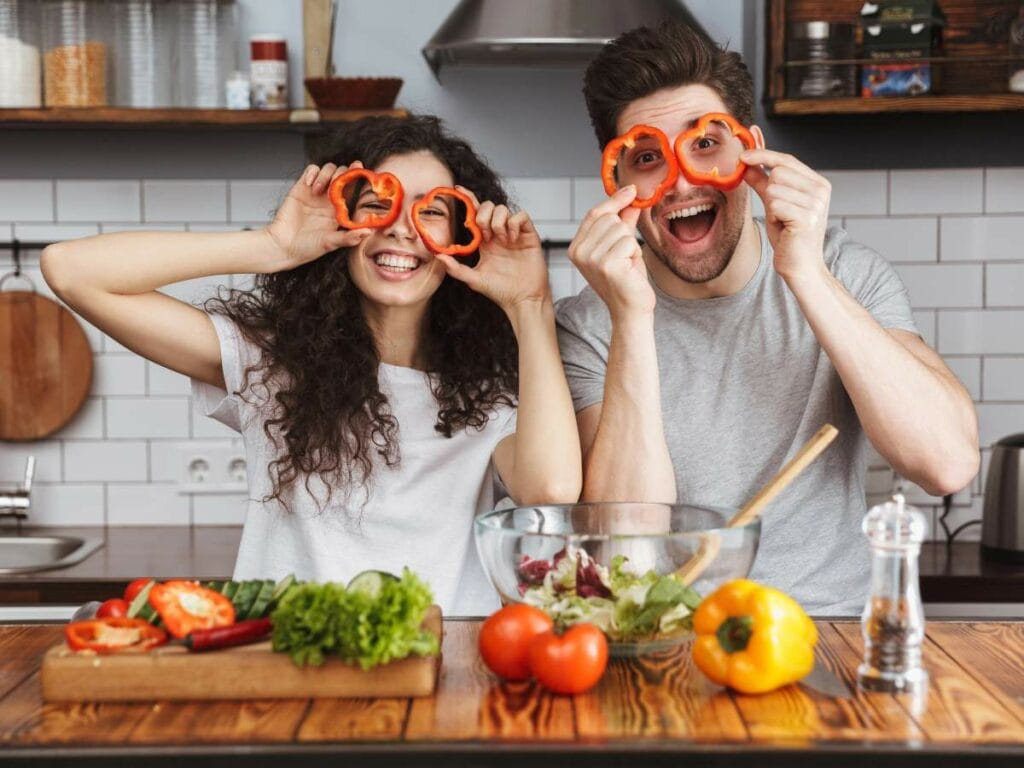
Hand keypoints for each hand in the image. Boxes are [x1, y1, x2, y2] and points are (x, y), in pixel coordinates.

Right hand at [263, 162, 372, 270]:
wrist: (282, 246)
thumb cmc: (306, 248)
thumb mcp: (330, 244)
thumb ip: (348, 238)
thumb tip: (368, 232)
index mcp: (341, 211)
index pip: (355, 190)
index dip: (359, 179)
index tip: (362, 171)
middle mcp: (330, 200)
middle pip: (343, 175)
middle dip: (343, 174)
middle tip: (336, 184)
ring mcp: (317, 192)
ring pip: (329, 169)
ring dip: (326, 175)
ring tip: (318, 190)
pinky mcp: (302, 187)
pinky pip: (312, 170)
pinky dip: (313, 173)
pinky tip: (309, 185)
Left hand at [434, 187, 550, 313]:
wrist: (523, 300)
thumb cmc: (501, 291)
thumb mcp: (473, 279)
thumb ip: (455, 268)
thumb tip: (438, 256)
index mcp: (485, 242)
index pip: (475, 214)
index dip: (468, 199)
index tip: (458, 190)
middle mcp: (499, 234)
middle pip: (488, 206)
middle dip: (483, 216)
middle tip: (485, 235)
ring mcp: (514, 234)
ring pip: (503, 209)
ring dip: (498, 222)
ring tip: (500, 240)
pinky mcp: (528, 235)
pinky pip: (521, 216)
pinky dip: (514, 223)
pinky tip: (512, 239)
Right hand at [568, 185, 653, 319]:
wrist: (630, 310)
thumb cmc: (626, 281)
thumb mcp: (622, 247)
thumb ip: (623, 222)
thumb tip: (630, 199)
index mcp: (576, 247)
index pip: (595, 214)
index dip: (615, 200)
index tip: (632, 191)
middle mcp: (579, 252)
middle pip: (609, 219)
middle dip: (625, 233)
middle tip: (625, 256)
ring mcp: (591, 259)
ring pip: (621, 229)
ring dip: (631, 245)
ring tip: (627, 263)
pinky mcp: (607, 265)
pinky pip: (629, 242)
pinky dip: (635, 254)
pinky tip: (630, 269)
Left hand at [741, 149, 830, 284]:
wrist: (800, 265)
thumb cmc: (789, 236)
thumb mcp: (773, 204)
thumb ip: (762, 182)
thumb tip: (747, 163)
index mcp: (817, 183)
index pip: (786, 160)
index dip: (763, 155)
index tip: (743, 154)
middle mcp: (821, 190)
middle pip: (778, 172)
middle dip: (769, 191)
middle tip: (779, 212)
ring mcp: (816, 203)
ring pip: (774, 189)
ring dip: (771, 207)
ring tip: (783, 221)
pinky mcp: (807, 217)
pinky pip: (775, 205)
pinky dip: (773, 217)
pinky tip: (784, 227)